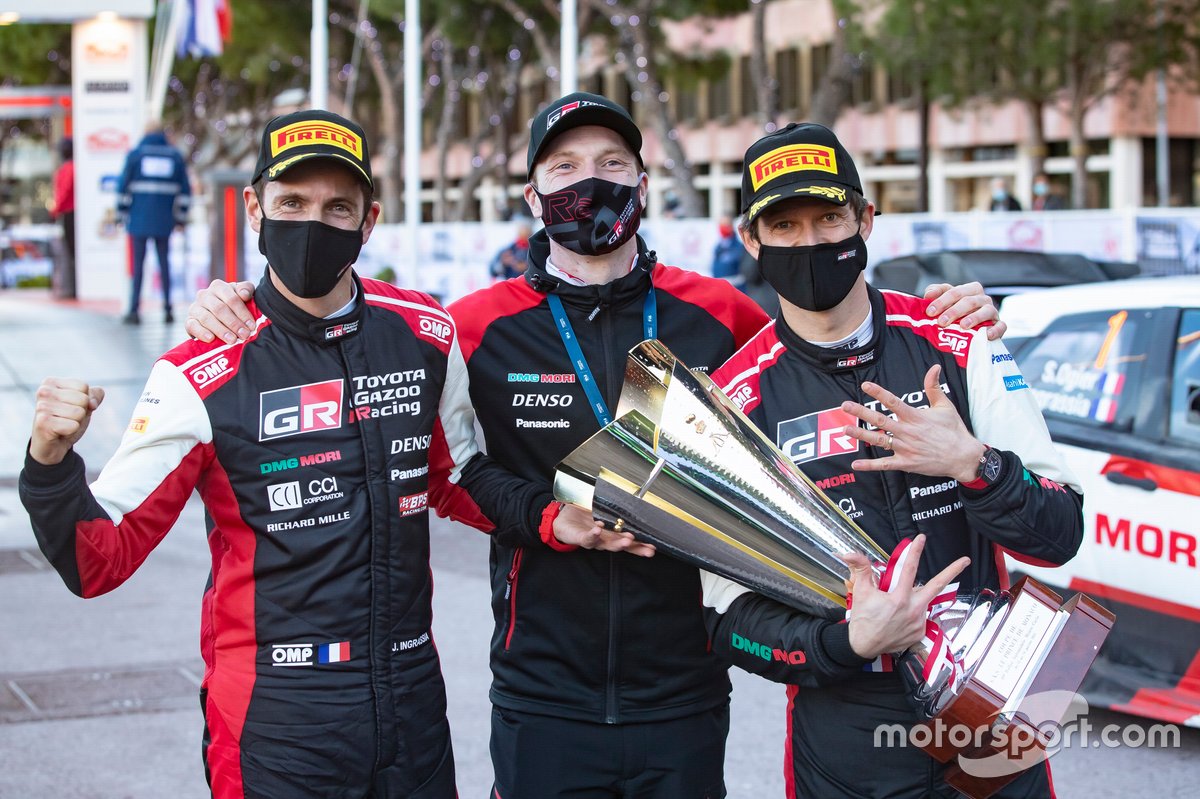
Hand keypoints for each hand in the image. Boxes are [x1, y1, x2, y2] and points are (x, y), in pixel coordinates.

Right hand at [30, 378, 104, 465]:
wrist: (52, 445)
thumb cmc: (67, 420)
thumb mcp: (84, 404)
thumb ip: (95, 395)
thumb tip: (92, 403)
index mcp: (51, 382)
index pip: (83, 386)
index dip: (84, 400)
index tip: (70, 407)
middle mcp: (43, 391)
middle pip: (83, 399)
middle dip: (81, 412)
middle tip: (66, 418)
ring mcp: (41, 407)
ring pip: (79, 413)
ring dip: (76, 422)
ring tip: (63, 424)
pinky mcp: (42, 422)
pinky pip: (73, 426)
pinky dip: (71, 431)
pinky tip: (59, 432)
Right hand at [184, 279, 256, 344]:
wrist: (218, 319)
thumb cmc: (234, 305)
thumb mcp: (243, 295)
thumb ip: (246, 290)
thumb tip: (244, 294)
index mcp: (218, 286)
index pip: (232, 299)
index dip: (243, 313)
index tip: (252, 326)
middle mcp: (204, 295)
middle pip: (220, 309)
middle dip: (234, 323)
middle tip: (244, 335)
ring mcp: (195, 308)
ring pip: (207, 318)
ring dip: (221, 330)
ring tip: (232, 340)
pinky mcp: (189, 321)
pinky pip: (193, 326)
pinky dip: (202, 333)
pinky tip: (211, 339)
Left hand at [553, 503, 656, 556]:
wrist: (560, 520)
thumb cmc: (582, 517)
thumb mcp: (601, 513)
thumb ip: (614, 513)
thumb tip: (632, 503)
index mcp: (610, 535)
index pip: (628, 541)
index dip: (641, 545)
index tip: (654, 546)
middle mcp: (603, 540)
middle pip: (621, 545)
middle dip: (634, 547)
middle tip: (648, 548)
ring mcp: (592, 540)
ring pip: (606, 544)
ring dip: (617, 543)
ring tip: (627, 540)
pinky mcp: (579, 537)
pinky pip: (587, 538)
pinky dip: (593, 535)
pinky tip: (598, 529)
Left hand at [840, 364, 985, 482]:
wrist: (963, 456)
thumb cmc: (954, 430)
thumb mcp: (945, 406)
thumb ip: (934, 387)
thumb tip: (934, 367)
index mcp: (916, 416)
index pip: (893, 402)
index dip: (878, 392)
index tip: (864, 385)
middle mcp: (908, 431)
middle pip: (880, 420)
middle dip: (861, 412)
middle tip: (844, 406)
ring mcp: (905, 448)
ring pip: (879, 440)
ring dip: (861, 435)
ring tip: (845, 429)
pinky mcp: (906, 463)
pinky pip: (885, 465)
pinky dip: (870, 465)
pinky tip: (856, 464)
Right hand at [844, 534, 969, 658]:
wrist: (864, 646)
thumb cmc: (863, 619)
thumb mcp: (860, 591)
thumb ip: (860, 569)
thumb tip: (850, 553)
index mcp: (898, 599)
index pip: (909, 569)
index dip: (915, 551)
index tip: (920, 539)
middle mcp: (913, 610)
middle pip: (936, 586)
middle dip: (952, 571)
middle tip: (965, 560)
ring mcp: (919, 622)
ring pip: (923, 600)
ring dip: (915, 596)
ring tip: (895, 605)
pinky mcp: (920, 631)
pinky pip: (920, 615)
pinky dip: (912, 611)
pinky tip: (898, 617)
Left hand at [923, 282, 1005, 340]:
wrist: (973, 330)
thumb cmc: (956, 313)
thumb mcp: (945, 301)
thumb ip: (936, 293)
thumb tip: (929, 295)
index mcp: (969, 290)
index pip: (954, 292)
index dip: (941, 301)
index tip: (929, 312)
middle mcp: (982, 298)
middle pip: (969, 301)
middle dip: (954, 311)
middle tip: (941, 322)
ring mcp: (992, 311)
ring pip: (986, 311)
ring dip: (974, 318)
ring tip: (963, 326)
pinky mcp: (998, 325)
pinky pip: (1000, 326)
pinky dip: (995, 330)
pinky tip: (987, 335)